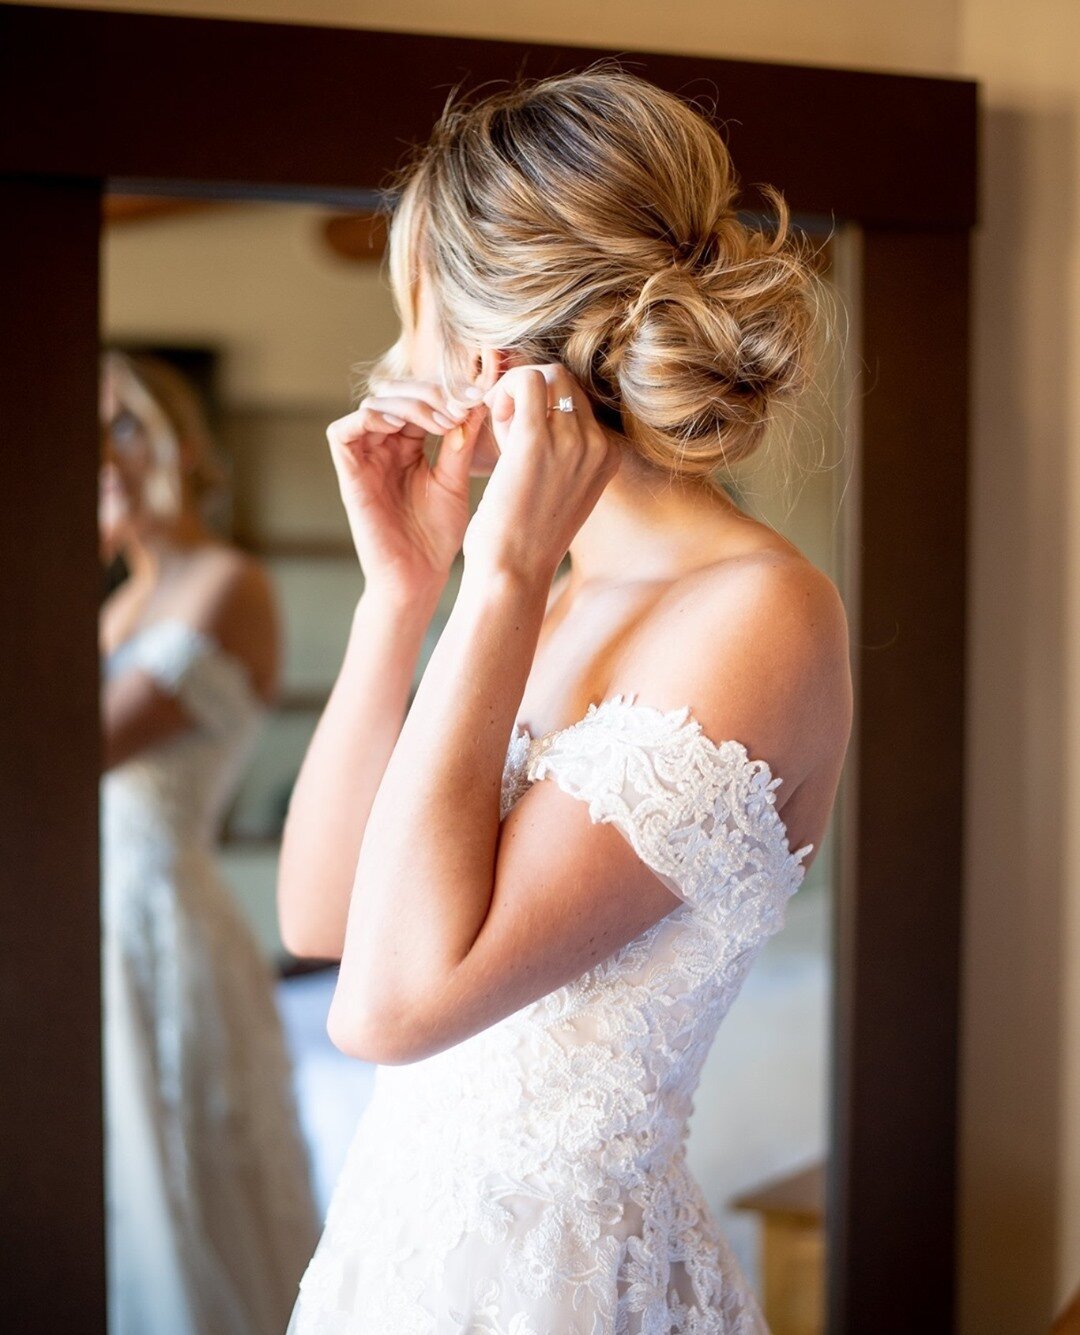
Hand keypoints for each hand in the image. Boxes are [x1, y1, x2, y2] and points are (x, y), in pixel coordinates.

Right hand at [326, 379, 484, 601]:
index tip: (477, 399)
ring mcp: (365, 458)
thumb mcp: (455, 481)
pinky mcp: (348, 474)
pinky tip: (401, 428)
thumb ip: (459, 442)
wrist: (418, 576)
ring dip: (408, 404)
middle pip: (396, 394)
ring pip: (373, 404)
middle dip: (429, 393)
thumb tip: (473, 402)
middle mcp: (385, 447)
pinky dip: (370, 419)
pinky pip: (343, 431)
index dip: (446, 393)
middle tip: (457, 406)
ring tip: (440, 421)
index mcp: (410, 446)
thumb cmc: (436, 536)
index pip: (420, 399)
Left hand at [462, 365, 620, 581]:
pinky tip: (490, 422)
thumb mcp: (558, 492)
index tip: (517, 438)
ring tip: (498, 431)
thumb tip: (531, 412)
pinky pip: (525, 380)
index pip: (577, 401)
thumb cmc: (522, 540)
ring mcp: (573, 441)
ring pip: (545, 375)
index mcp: (607, 456)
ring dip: (514, 393)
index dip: (543, 409)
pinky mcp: (537, 440)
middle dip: (529, 394)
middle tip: (503, 430)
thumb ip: (559, 453)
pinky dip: (502, 391)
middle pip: (564, 381)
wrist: (513, 573)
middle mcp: (598, 444)